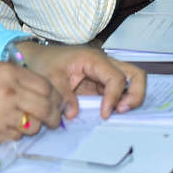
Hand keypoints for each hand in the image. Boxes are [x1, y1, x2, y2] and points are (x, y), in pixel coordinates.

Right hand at [0, 62, 62, 143]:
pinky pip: (17, 136)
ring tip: (20, 123)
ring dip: (33, 127)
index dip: (56, 97)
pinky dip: (15, 135)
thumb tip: (42, 93)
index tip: (57, 103)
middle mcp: (10, 91)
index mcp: (9, 72)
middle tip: (53, 120)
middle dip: (53, 116)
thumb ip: (16, 80)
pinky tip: (2, 128)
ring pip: (34, 125)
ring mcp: (4, 113)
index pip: (46, 86)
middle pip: (46, 106)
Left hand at [17, 43, 146, 119]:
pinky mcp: (101, 84)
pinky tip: (108, 112)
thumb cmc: (44, 63)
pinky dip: (119, 102)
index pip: (116, 78)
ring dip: (130, 99)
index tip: (105, 114)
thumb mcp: (49, 78)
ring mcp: (105, 73)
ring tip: (117, 112)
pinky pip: (119, 92)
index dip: (114, 97)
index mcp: (94, 59)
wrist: (36, 59)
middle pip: (136, 75)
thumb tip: (74, 114)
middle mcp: (105, 63)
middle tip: (121, 111)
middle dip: (135, 94)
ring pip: (132, 82)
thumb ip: (63, 96)